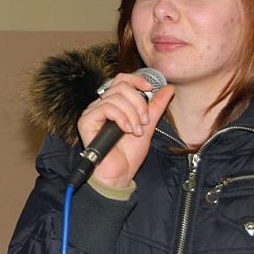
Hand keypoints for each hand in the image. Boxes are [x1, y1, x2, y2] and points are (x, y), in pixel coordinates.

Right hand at [77, 72, 174, 188]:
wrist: (120, 173)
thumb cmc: (129, 154)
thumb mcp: (148, 126)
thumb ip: (156, 106)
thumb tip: (168, 88)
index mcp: (113, 104)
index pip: (121, 80)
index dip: (137, 80)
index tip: (151, 88)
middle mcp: (100, 105)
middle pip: (120, 86)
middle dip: (138, 103)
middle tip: (144, 122)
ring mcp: (92, 112)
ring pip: (115, 97)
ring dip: (131, 114)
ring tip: (136, 131)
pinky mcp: (86, 121)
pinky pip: (106, 108)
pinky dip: (121, 118)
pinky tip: (126, 130)